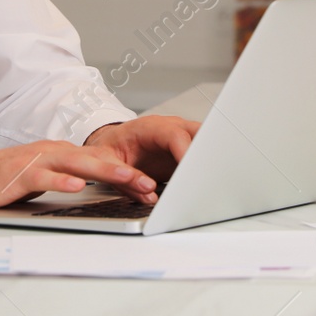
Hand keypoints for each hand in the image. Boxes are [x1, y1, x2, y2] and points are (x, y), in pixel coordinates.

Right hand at [0, 139, 159, 211]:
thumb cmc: (3, 180)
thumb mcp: (42, 179)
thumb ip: (66, 181)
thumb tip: (94, 191)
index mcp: (60, 154)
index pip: (100, 164)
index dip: (126, 176)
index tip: (149, 189)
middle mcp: (52, 153)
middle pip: (96, 160)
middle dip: (126, 172)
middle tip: (150, 184)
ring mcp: (36, 161)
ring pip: (76, 164)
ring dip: (104, 171)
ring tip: (128, 178)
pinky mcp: (18, 174)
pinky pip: (43, 176)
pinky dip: (61, 180)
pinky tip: (77, 186)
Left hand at [82, 115, 200, 184]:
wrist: (111, 144)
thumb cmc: (110, 148)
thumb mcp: (105, 161)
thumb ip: (124, 175)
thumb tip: (147, 189)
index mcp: (150, 127)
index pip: (175, 135)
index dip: (186, 152)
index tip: (191, 172)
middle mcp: (169, 129)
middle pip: (198, 133)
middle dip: (206, 153)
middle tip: (207, 177)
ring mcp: (179, 139)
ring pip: (204, 143)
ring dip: (208, 161)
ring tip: (209, 183)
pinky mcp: (184, 152)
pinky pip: (200, 157)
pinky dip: (205, 168)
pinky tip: (205, 183)